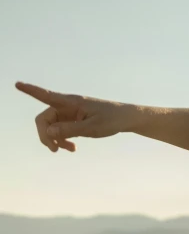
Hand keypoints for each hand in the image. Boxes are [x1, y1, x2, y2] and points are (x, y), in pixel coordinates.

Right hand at [15, 82, 132, 151]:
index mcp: (72, 102)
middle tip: (54, 149)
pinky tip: (72, 148)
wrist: (127, 120)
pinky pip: (60, 131)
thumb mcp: (92, 127)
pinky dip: (62, 140)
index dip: (30, 90)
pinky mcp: (74, 121)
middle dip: (45, 135)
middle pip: (44, 119)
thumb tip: (48, 131)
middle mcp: (68, 106)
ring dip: (55, 140)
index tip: (17, 84)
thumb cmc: (112, 119)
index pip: (47, 95)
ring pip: (51, 127)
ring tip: (68, 150)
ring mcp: (70, 114)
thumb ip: (70, 129)